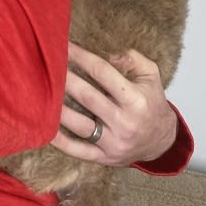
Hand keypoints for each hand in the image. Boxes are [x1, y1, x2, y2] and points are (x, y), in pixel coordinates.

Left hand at [49, 42, 177, 165]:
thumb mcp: (152, 76)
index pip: (103, 72)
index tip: (65, 46)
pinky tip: (46, 128)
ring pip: (81, 124)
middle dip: (66, 79)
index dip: (81, 57)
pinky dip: (61, 142)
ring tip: (42, 92)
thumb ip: (134, 59)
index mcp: (136, 99)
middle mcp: (125, 122)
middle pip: (88, 97)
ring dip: (59, 108)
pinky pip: (79, 151)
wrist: (162, 142)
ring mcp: (114, 143)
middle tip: (48, 65)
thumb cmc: (151, 103)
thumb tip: (111, 53)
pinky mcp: (105, 158)